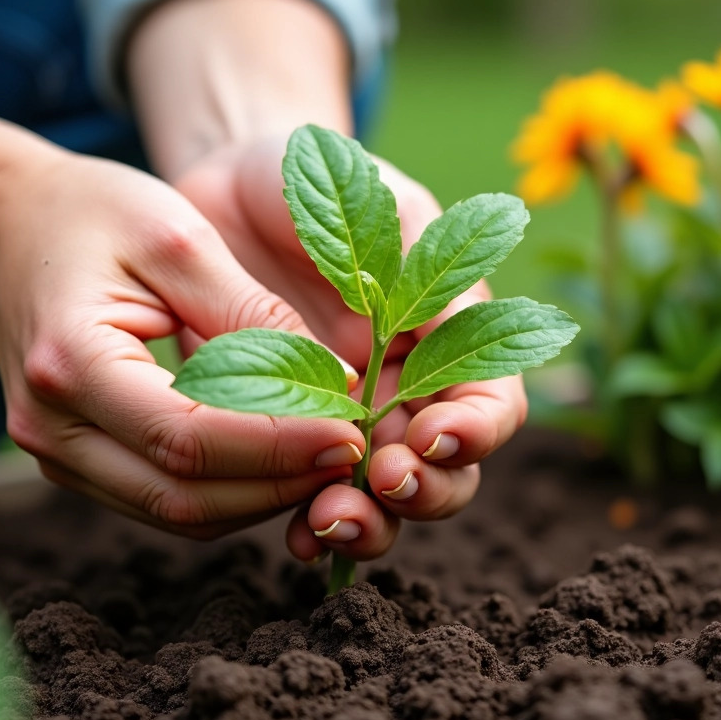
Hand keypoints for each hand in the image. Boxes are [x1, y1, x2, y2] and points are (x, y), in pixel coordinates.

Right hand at [0, 148, 365, 537]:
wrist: (7, 224)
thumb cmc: (92, 213)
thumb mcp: (180, 237)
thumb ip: (253, 313)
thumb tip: (336, 382)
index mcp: (69, 363)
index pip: (189, 438)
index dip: (279, 445)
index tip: (354, 428)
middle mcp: (51, 428)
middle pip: (184, 498)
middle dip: (281, 484)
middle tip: (356, 451)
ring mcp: (57, 455)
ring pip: (178, 514)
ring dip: (262, 498)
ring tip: (331, 457)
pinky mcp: (78, 462)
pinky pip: (165, 499)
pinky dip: (231, 491)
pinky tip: (283, 458)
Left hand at [174, 139, 528, 560]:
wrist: (228, 189)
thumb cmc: (317, 185)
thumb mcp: (378, 200)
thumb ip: (421, 256)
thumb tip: (444, 325)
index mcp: (448, 337)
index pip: (492, 402)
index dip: (477, 430)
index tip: (433, 434)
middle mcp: (408, 389)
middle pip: (449, 471)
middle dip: (425, 489)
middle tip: (385, 482)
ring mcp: (350, 421)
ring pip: (384, 500)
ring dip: (371, 522)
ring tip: (329, 522)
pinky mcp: (290, 436)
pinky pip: (310, 495)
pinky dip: (308, 523)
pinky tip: (293, 535)